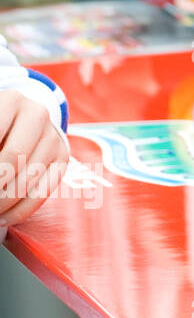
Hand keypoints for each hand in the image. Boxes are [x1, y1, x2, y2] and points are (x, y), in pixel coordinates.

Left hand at [0, 89, 68, 226]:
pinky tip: (3, 217)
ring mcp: (54, 137)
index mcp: (12, 101)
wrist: (20, 117)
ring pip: (28, 179)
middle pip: (12, 159)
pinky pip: (44, 192)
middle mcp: (38, 115)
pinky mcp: (63, 157)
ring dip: (3, 203)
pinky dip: (20, 211)